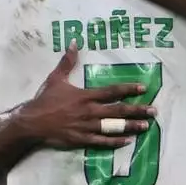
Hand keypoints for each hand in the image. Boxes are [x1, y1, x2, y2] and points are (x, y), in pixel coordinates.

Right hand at [18, 43, 154, 148]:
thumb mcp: (56, 78)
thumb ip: (67, 62)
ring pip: (113, 127)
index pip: (112, 91)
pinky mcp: (82, 139)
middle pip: (118, 110)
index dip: (128, 89)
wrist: (32, 122)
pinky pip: (102, 141)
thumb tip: (74, 43)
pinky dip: (115, 141)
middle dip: (137, 110)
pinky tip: (127, 141)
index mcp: (86, 96)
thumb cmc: (44, 100)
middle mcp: (90, 111)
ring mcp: (87, 127)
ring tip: (146, 126)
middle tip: (153, 111)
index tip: (143, 88)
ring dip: (131, 126)